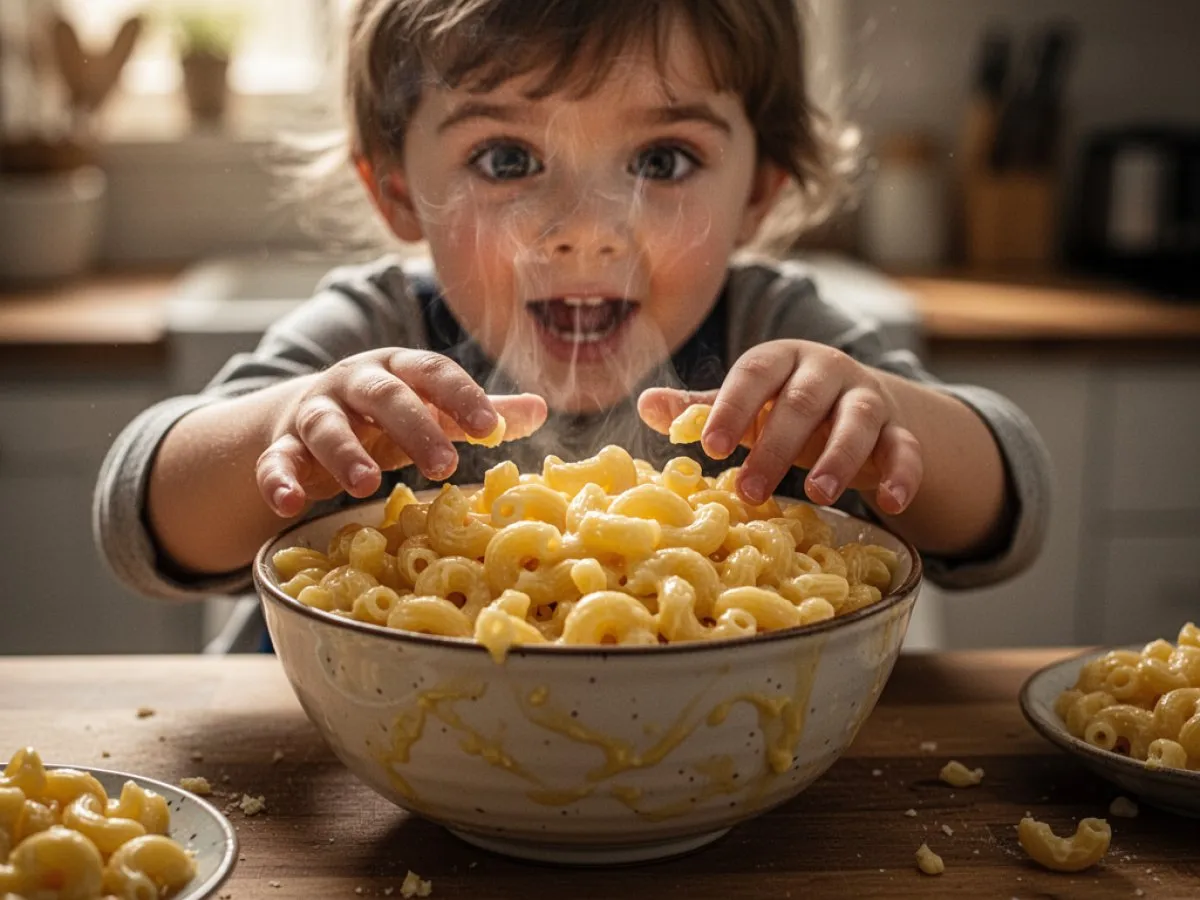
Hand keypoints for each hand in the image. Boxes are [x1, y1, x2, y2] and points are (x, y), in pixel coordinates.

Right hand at [257, 349, 546, 516]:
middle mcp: (355, 384)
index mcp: (398, 369)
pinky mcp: (281, 446)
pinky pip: (274, 461)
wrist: (306, 414)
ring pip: (326, 426)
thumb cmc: (385, 416)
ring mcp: (315, 413)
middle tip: (445, 466)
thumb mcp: (431, 409)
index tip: (491, 431)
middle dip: (414, 428)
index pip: (433, 372)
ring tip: (367, 486)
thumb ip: (478, 411)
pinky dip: (278, 481)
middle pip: (384, 396)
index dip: (462, 397)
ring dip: (345, 454)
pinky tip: (291, 504)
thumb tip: (541, 409)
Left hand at [639, 340, 921, 513]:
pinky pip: (906, 449)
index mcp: (782, 359)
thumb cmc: (784, 408)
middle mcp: (828, 371)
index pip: (754, 374)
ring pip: (857, 421)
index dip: (732, 408)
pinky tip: (891, 505)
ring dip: (839, 457)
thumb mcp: (744, 406)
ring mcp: (868, 399)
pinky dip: (903, 474)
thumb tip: (644, 405)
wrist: (857, 406)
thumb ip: (700, 408)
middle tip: (749, 491)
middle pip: (803, 401)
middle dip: (776, 446)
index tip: (708, 447)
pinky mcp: (900, 430)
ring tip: (817, 494)